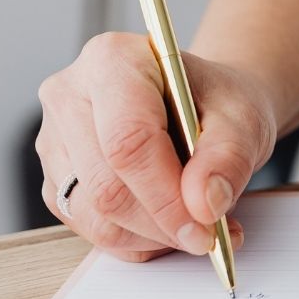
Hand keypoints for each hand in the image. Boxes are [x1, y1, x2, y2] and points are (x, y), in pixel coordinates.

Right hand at [36, 33, 277, 260]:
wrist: (201, 104)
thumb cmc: (217, 101)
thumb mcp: (244, 118)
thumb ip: (229, 158)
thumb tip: (205, 204)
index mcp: (113, 60)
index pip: (128, 141)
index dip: (166, 196)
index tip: (205, 227)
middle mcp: (70, 95)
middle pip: (105, 184)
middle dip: (162, 223)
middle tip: (209, 234)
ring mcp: (54, 139)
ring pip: (92, 214)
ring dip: (150, 236)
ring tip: (195, 223)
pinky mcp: (55, 177)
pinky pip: (87, 227)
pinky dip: (134, 239)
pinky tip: (168, 223)